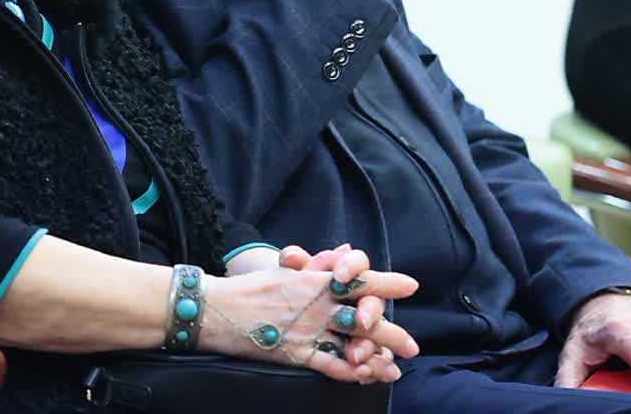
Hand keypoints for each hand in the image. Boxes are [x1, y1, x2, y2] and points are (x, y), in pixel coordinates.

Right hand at [202, 245, 418, 383]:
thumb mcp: (285, 271)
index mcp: (315, 280)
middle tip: (413, 345)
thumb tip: (343, 251)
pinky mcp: (296, 352)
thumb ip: (317, 264)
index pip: (359, 279)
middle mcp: (317, 304)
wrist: (217, 307)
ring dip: (376, 358)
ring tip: (395, 369)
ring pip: (352, 344)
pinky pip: (330, 365)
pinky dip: (350, 373)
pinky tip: (364, 378)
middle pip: (363, 317)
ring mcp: (308, 329)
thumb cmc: (249, 287)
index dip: (387, 283)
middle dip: (391, 332)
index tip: (411, 285)